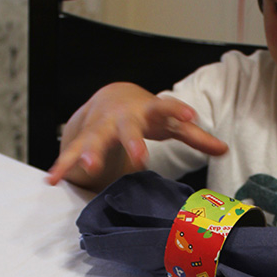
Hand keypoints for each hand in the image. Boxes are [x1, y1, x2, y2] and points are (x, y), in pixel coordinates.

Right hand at [47, 82, 227, 188]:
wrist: (113, 97)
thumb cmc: (149, 115)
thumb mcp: (172, 123)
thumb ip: (196, 137)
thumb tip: (224, 149)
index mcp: (148, 111)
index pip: (166, 108)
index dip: (178, 112)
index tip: (190, 118)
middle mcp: (122, 118)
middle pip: (127, 128)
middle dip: (133, 141)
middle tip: (140, 156)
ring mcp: (101, 127)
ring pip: (95, 138)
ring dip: (91, 152)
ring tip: (88, 166)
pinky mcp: (83, 139)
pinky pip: (70, 153)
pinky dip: (62, 166)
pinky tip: (52, 179)